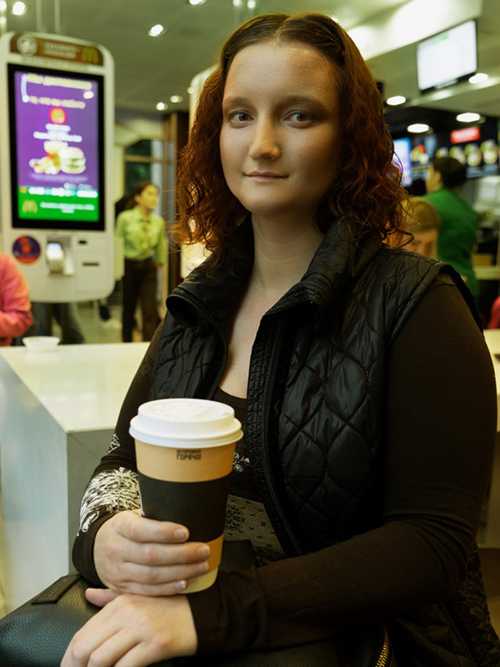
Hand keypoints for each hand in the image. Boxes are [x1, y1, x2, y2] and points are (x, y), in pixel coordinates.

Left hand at [61, 588, 196, 666]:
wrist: (200, 614)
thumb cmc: (168, 608)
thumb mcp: (138, 598)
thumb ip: (110, 599)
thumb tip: (89, 594)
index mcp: (120, 602)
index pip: (83, 633)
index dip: (69, 657)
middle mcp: (128, 612)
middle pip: (86, 646)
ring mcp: (142, 627)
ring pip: (101, 658)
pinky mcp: (156, 643)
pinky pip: (126, 666)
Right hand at [94, 509, 210, 595]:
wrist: (99, 547)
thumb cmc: (127, 528)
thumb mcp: (135, 515)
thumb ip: (154, 517)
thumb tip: (187, 513)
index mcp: (120, 526)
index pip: (140, 530)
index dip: (164, 532)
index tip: (186, 532)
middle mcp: (115, 549)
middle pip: (150, 555)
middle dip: (181, 554)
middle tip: (203, 550)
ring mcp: (117, 571)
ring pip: (151, 576)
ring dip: (180, 572)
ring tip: (201, 566)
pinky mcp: (121, 588)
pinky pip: (147, 591)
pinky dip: (168, 588)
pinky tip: (185, 582)